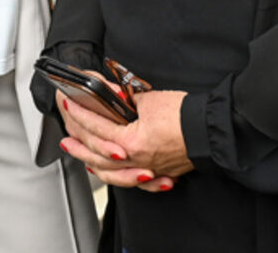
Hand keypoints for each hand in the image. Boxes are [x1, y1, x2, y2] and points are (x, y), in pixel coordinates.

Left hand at [57, 86, 192, 191]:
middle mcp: (137, 160)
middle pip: (99, 156)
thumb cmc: (185, 115)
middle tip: (65, 141)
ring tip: (82, 160)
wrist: (212, 130)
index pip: (96, 128)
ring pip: (114, 174)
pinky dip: (122, 179)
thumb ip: (125, 100)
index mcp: (131, 142)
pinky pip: (135, 182)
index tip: (68, 105)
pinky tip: (114, 176)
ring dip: (94, 166)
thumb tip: (111, 95)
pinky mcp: (161, 172)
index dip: (80, 114)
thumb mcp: (149, 100)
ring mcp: (148, 169)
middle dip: (79, 147)